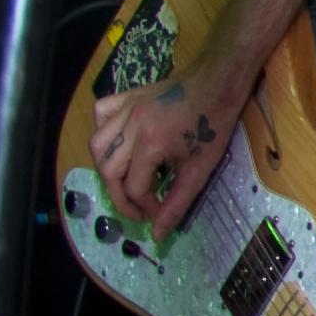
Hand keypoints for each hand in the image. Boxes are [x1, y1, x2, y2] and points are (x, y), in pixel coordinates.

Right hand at [90, 65, 252, 233]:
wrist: (219, 82)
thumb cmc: (214, 124)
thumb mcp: (200, 168)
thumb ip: (177, 202)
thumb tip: (158, 233)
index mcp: (151, 143)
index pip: (134, 187)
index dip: (145, 207)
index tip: (158, 213)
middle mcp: (131, 125)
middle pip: (108, 170)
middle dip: (120, 196)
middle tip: (138, 207)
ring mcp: (125, 108)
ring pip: (97, 144)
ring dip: (107, 167)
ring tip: (125, 180)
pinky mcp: (126, 96)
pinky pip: (101, 113)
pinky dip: (104, 131)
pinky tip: (119, 143)